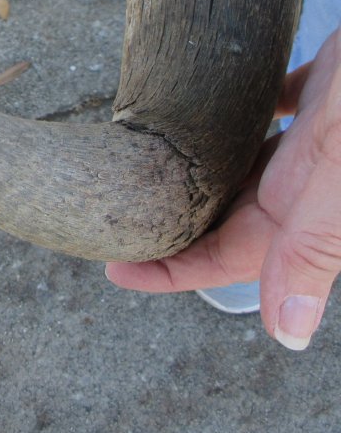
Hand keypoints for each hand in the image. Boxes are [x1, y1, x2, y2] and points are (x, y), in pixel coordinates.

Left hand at [106, 27, 340, 349]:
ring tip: (150, 172)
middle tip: (119, 214)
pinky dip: (242, 119)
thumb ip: (312, 247)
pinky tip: (215, 110)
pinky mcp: (325, 98)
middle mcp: (307, 187)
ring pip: (244, 173)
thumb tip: (286, 334)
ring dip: (201, 178)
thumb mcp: (339, 175)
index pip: (223, 260)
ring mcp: (315, 145)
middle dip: (174, 224)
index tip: (114, 270)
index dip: (169, 272)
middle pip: (224, 218)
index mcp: (304, 215)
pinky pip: (274, 116)